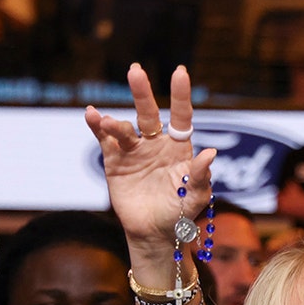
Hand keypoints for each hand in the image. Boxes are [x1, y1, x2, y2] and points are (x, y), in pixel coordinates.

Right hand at [84, 64, 215, 247]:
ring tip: (108, 122)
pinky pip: (105, 140)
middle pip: (148, 113)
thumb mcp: (196, 196)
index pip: (181, 117)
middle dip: (142, 92)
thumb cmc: (181, 213)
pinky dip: (97, 126)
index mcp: (180, 148)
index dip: (180, 95)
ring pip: (124, 128)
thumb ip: (202, 175)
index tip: (180, 72)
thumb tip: (211, 152)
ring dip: (115, 123)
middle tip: (135, 70)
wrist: (156, 233)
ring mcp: (135, 151)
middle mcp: (157, 144)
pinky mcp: (115, 161)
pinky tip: (92, 115)